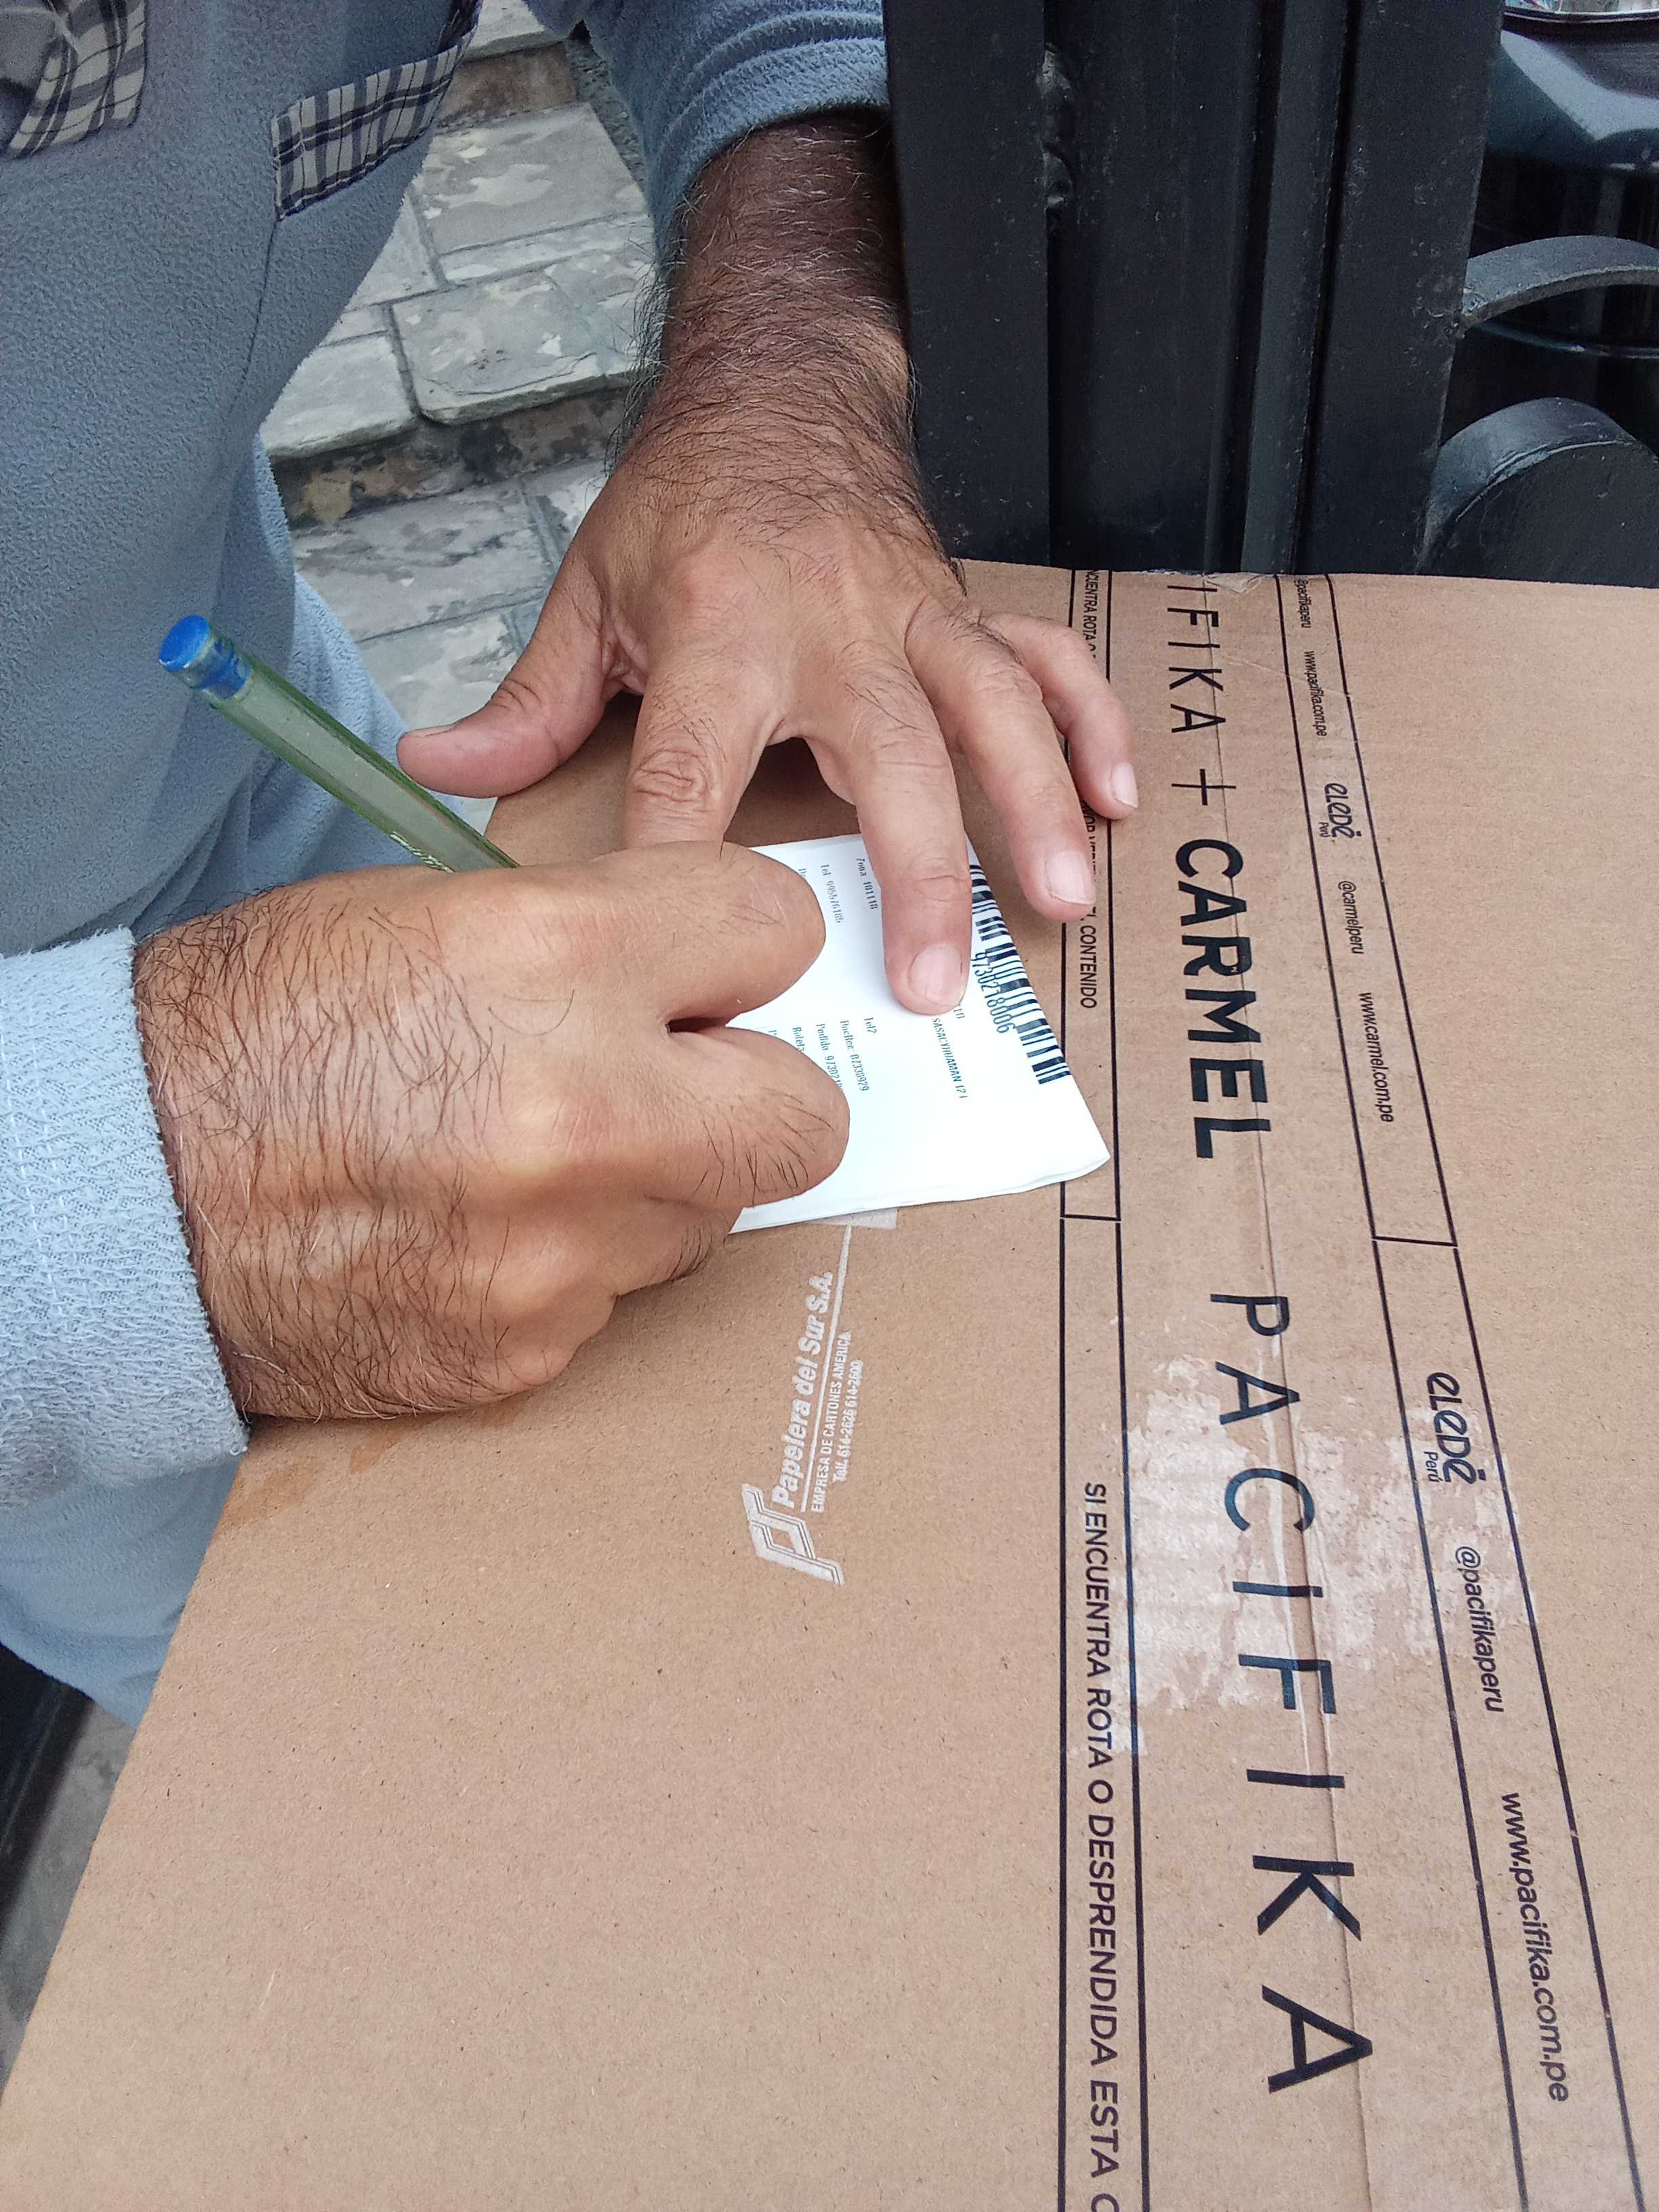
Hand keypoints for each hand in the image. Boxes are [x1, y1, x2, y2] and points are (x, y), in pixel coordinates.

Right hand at [132, 846, 845, 1419]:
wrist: (118, 1186)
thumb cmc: (255, 1028)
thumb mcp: (427, 914)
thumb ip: (594, 939)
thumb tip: (706, 982)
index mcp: (553, 960)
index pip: (777, 933)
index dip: (749, 948)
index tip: (721, 969)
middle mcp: (583, 1112)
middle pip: (805, 1116)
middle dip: (760, 1091)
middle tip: (691, 1080)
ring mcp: (559, 1251)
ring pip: (710, 1216)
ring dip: (657, 1184)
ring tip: (537, 1154)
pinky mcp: (528, 1349)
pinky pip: (619, 1296)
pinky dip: (573, 1262)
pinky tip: (479, 1229)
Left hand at [399, 118, 1136, 1017]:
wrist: (781, 388)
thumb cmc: (683, 502)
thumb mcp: (589, 591)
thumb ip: (530, 699)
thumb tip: (431, 769)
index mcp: (720, 631)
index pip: (698, 771)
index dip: (695, 865)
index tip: (705, 962)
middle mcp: (831, 628)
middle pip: (888, 758)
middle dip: (919, 874)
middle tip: (936, 985)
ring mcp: (914, 618)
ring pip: (993, 712)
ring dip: (1034, 806)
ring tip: (1059, 902)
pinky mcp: (965, 610)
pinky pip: (1047, 662)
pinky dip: (1092, 725)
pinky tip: (1118, 802)